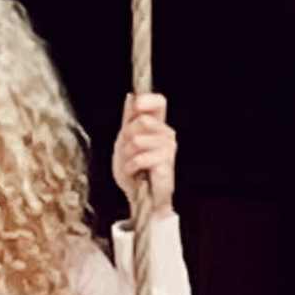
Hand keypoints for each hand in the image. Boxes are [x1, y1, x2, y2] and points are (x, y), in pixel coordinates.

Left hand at [111, 92, 174, 224]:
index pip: (159, 102)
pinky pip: (139, 158)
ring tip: (132, 165)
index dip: (147, 99)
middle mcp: (166, 134)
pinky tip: (136, 174)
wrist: (140, 197)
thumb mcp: (125, 141)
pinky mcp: (166, 163)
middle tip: (128, 151)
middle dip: (126, 136)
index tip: (136, 105)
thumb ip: (129, 119)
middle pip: (141, 121)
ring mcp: (168, 148)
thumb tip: (131, 96)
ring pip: (137, 140)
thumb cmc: (134, 170)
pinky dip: (130, 167)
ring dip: (127, 155)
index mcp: (157, 125)